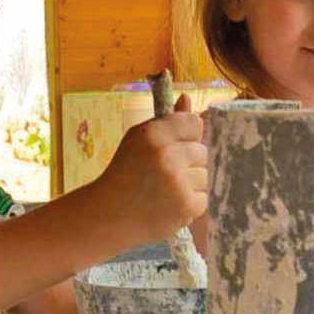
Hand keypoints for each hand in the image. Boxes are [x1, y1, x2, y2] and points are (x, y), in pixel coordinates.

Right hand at [94, 96, 206, 241]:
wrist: (108, 215)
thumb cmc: (124, 174)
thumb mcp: (138, 139)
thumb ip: (166, 120)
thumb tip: (186, 98)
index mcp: (153, 134)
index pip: (194, 123)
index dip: (187, 136)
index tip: (174, 147)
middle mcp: (167, 155)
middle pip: (203, 151)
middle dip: (189, 162)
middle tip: (165, 174)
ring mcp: (178, 182)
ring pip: (206, 175)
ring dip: (192, 183)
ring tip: (167, 190)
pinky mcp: (186, 206)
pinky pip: (205, 197)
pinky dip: (192, 203)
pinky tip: (170, 204)